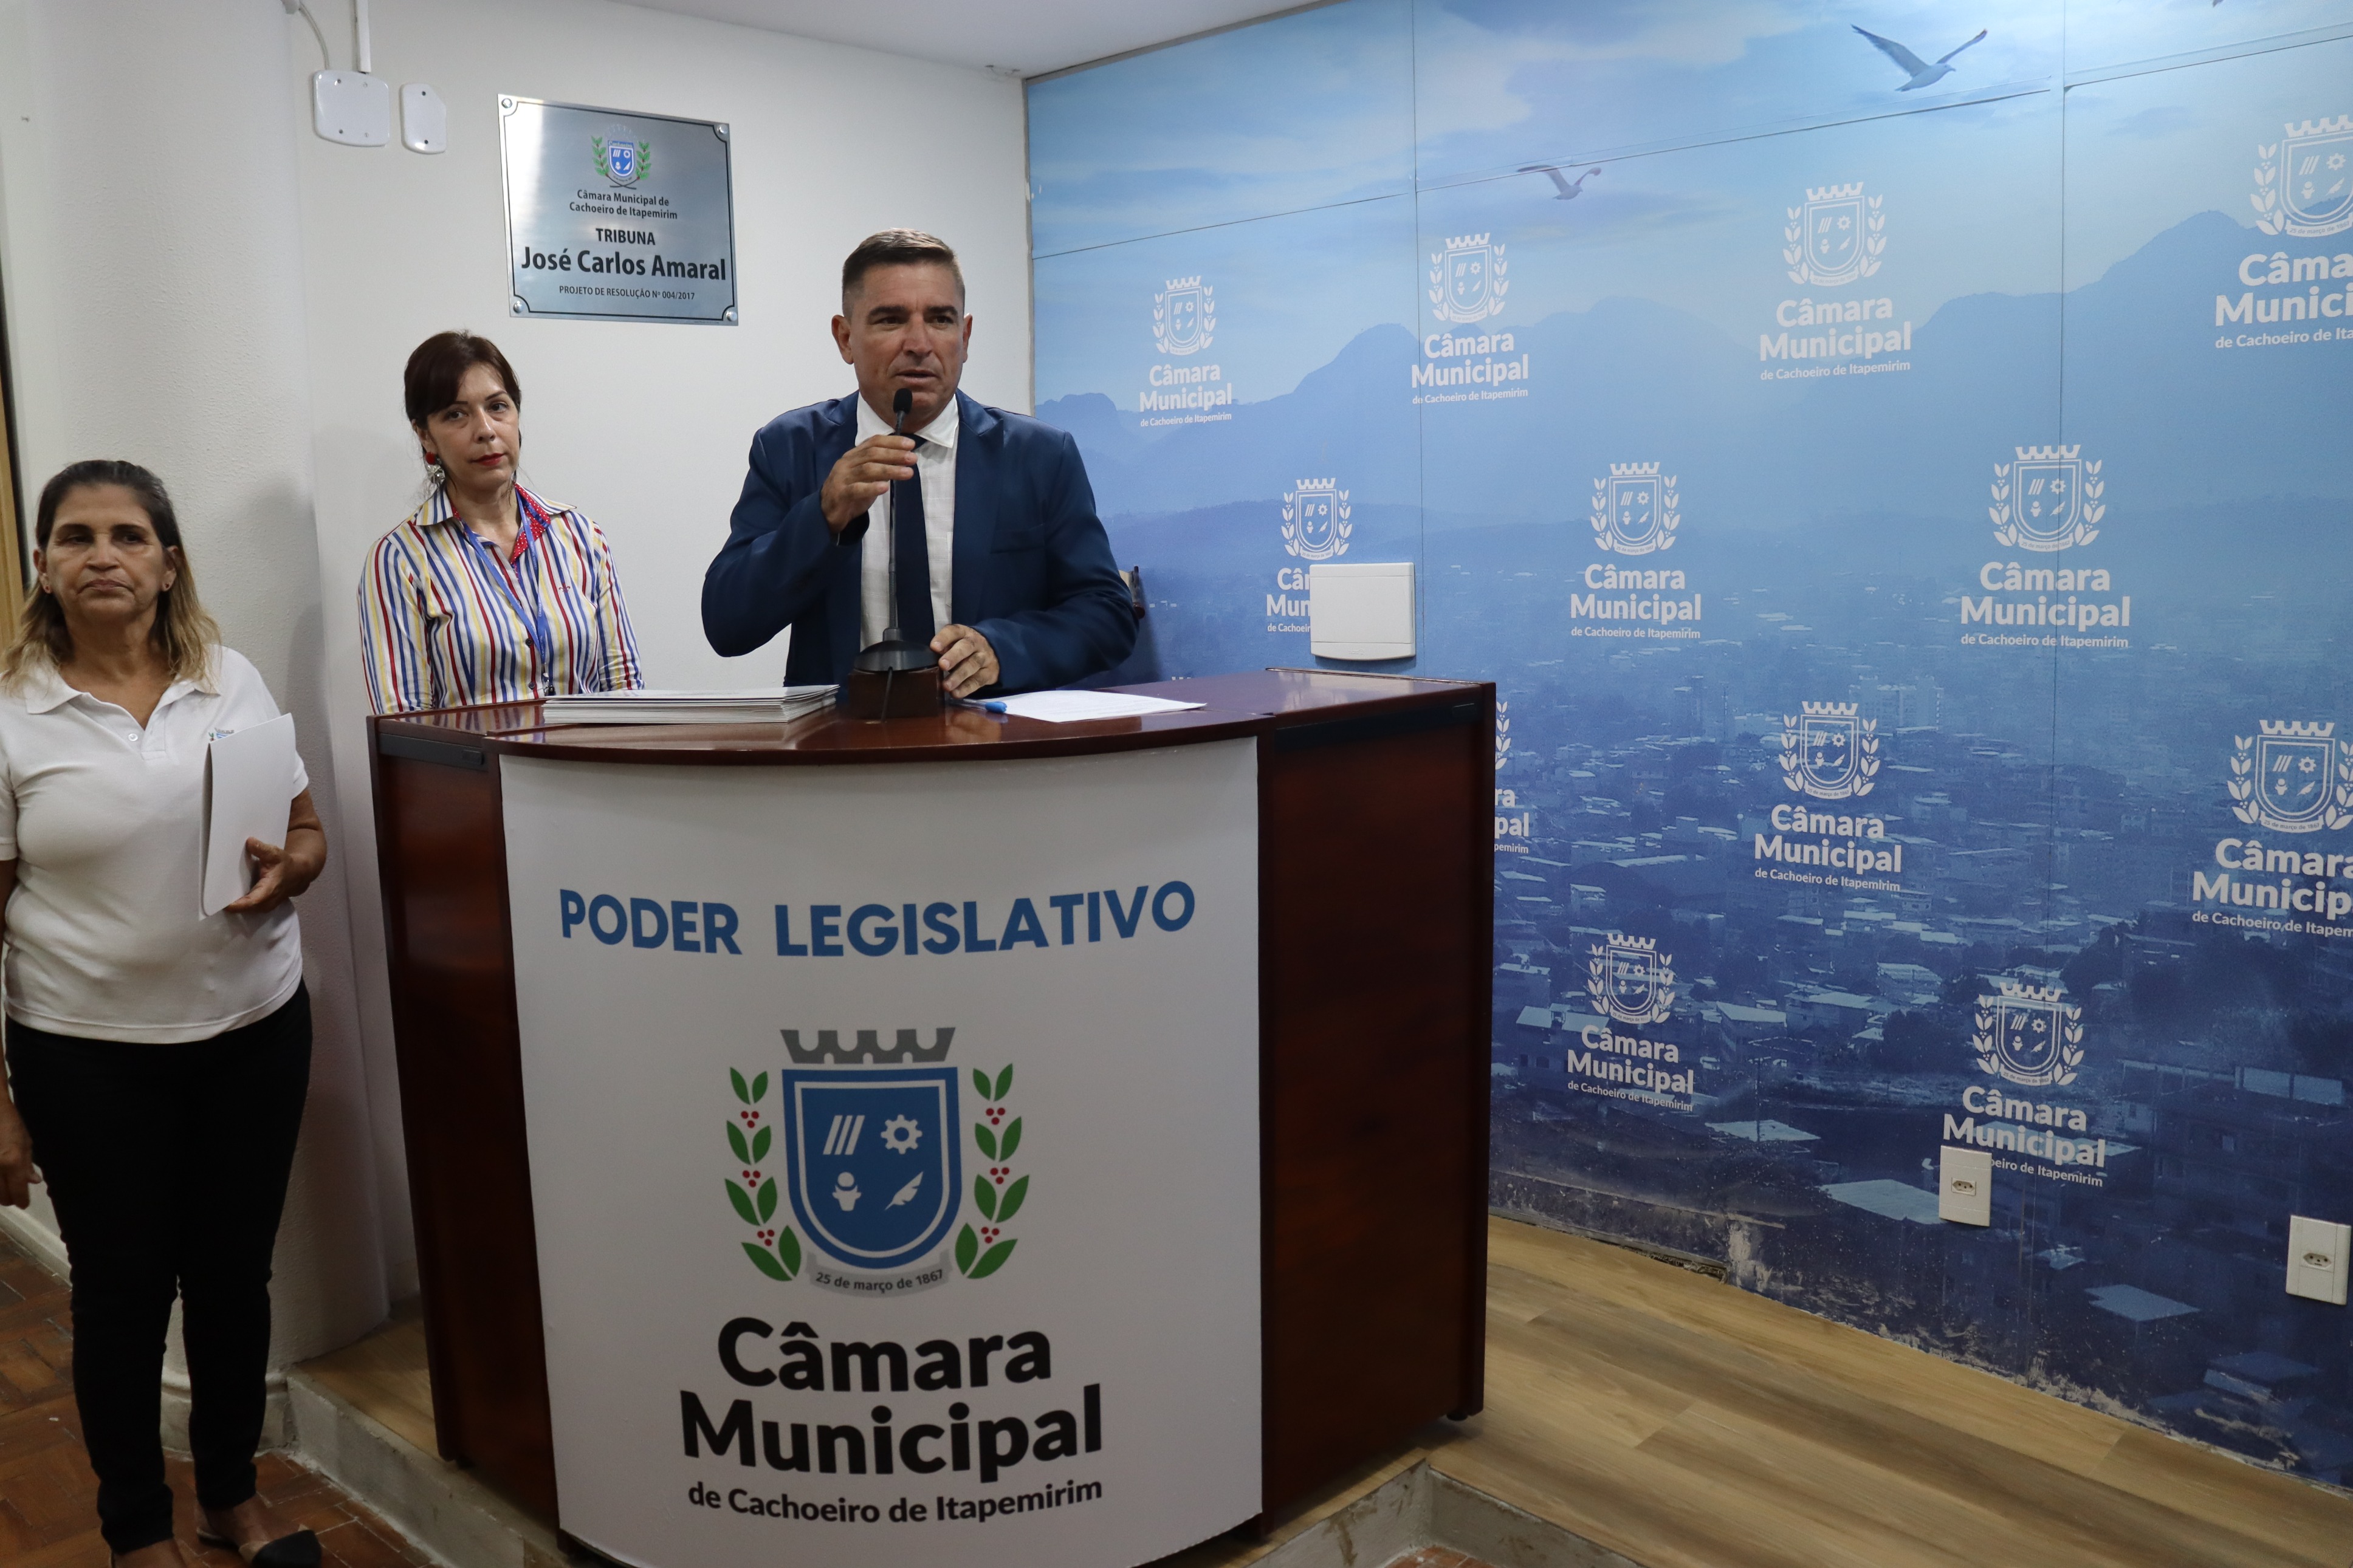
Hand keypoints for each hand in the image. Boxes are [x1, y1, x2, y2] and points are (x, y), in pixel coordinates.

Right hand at [0, 1098, 38, 1209]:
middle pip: (1, 1197)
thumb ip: (27, 1164)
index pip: (18, 1191)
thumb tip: (33, 1181)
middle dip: (9, 1199)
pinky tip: (0, 1179)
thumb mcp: (25, 1141)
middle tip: (14, 1196)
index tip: (23, 1203)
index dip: (21, 1200)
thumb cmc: (9, 1122)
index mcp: (12, 1161)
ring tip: (5, 1189)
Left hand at [224, 790, 325, 915]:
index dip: (236, 904)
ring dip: (233, 905)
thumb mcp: (275, 854)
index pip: (251, 902)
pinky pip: (246, 908)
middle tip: (213, 897)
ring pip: (245, 910)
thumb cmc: (285, 864)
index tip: (222, 903)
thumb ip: (261, 849)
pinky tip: (227, 896)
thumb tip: (249, 842)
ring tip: (217, 896)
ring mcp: (264, 907)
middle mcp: (266, 902)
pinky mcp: (261, 906)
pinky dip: (237, 904)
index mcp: (269, 890)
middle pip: (244, 908)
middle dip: (230, 904)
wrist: (298, 874)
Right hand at [820, 435, 917, 531]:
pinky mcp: (840, 494)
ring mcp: (842, 478)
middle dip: (894, 455)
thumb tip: (903, 459)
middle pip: (872, 454)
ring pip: (867, 470)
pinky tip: (885, 487)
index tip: (910, 444)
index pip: (873, 443)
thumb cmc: (851, 491)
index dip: (892, 442)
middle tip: (912, 458)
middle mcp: (847, 463)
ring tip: (908, 473)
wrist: (827, 511)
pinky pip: (856, 489)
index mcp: (853, 455)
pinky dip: (871, 487)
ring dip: (889, 470)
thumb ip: (880, 466)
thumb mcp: (866, 476)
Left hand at [931, 624, 999, 697]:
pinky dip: (966, 688)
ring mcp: (985, 658)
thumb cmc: (966, 650)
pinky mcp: (990, 673)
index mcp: (964, 633)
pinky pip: (978, 680)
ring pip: (973, 664)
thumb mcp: (956, 643)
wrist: (993, 654)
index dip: (944, 638)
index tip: (934, 647)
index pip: (954, 632)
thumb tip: (929, 659)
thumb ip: (944, 648)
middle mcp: (976, 643)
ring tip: (946, 685)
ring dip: (959, 675)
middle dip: (954, 656)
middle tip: (942, 665)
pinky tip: (955, 693)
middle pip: (966, 647)